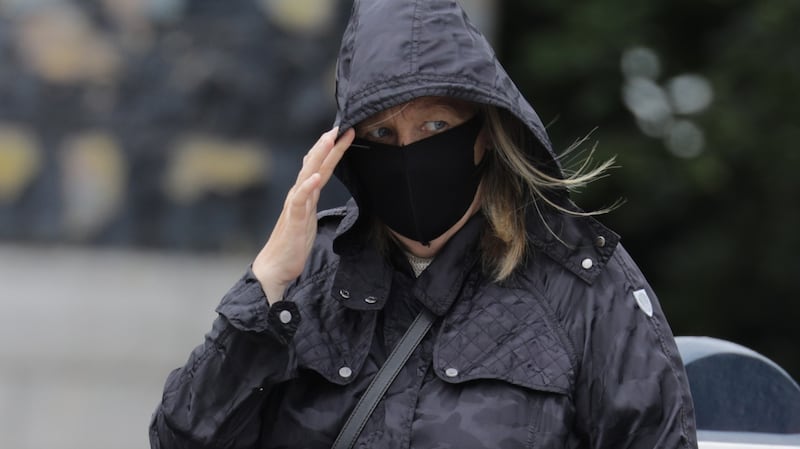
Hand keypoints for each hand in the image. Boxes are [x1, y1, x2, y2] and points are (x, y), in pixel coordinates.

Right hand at [253, 127, 354, 303]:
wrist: (276, 267)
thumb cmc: (292, 244)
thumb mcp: (308, 217)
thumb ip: (312, 199)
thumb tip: (318, 182)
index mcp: (305, 195)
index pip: (320, 168)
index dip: (332, 151)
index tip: (344, 133)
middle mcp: (299, 196)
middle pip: (314, 165)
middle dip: (327, 145)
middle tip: (340, 127)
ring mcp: (296, 207)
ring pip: (307, 176)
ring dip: (318, 157)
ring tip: (329, 140)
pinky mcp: (294, 221)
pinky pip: (300, 201)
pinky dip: (307, 187)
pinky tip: (315, 176)